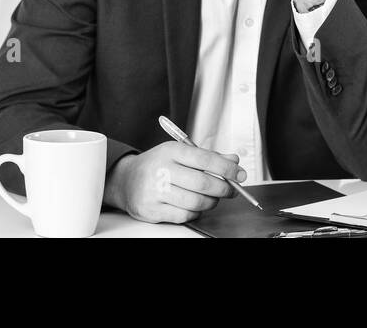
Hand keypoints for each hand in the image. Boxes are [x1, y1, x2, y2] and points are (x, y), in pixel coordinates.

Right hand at [105, 141, 243, 223]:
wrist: (126, 180)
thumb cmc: (158, 165)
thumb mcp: (181, 153)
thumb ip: (208, 157)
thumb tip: (234, 160)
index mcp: (171, 151)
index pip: (205, 159)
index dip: (227, 168)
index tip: (240, 174)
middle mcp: (161, 170)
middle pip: (202, 183)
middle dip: (223, 188)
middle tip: (231, 190)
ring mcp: (155, 191)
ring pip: (195, 202)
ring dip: (211, 202)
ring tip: (212, 198)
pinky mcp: (152, 210)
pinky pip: (184, 215)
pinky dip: (196, 212)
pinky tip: (195, 206)